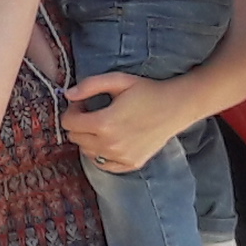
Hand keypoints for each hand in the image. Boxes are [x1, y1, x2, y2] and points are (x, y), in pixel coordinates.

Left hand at [61, 70, 190, 173]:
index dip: (72, 110)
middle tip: (93, 112)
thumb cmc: (147, 91)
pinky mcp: (131, 164)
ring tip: (103, 126)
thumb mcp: (118, 80)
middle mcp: (110, 144)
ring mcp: (121, 157)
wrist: (176, 107)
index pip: (69, 123)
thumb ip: (90, 85)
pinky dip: (101, 154)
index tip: (83, 103)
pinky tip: (111, 140)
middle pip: (75, 138)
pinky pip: (103, 164)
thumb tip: (68, 94)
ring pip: (86, 152)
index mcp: (104, 123)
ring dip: (88, 139)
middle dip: (79, 124)